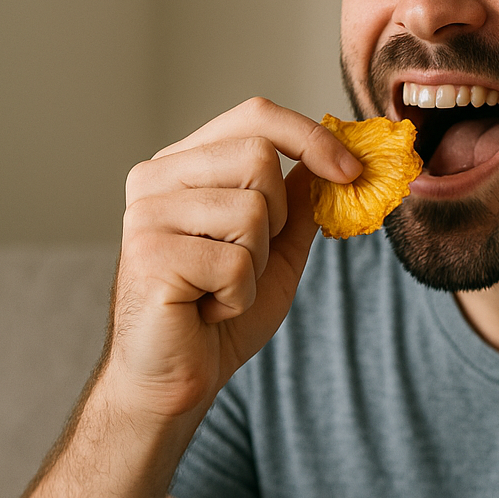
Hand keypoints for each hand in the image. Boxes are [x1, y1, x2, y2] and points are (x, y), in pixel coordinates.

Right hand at [106, 98, 361, 417]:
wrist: (175, 381)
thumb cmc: (220, 318)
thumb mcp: (274, 251)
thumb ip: (298, 204)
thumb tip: (332, 159)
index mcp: (184, 166)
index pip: (255, 116)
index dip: (311, 137)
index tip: (352, 172)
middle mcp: (156, 178)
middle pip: (259, 157)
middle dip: (275, 221)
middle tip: (242, 263)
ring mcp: (146, 214)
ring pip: (252, 212)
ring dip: (254, 266)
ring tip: (218, 289)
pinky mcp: (149, 255)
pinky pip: (235, 264)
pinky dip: (236, 298)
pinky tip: (205, 311)